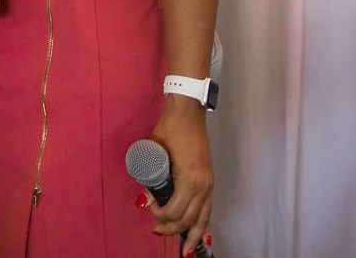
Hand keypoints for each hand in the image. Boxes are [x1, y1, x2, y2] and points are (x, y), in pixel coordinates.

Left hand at [148, 98, 213, 253]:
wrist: (188, 112)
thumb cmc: (170, 129)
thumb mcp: (154, 151)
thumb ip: (149, 177)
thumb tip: (145, 198)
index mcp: (190, 180)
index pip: (174, 212)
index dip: (160, 216)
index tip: (150, 208)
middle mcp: (203, 186)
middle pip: (189, 220)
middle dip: (173, 230)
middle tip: (157, 231)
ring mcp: (209, 184)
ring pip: (203, 219)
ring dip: (192, 235)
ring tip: (186, 250)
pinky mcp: (210, 181)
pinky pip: (208, 210)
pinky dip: (202, 224)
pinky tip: (199, 233)